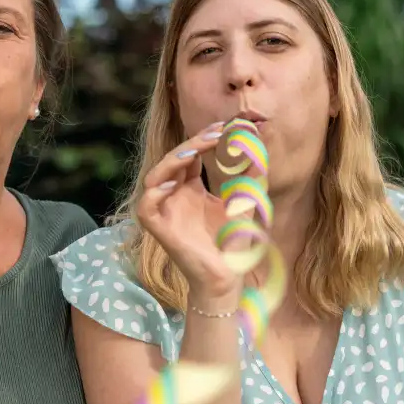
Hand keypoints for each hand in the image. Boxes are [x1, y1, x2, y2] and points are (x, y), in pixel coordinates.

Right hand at [137, 121, 240, 305]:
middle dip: (191, 144)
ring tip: (192, 153)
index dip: (202, 138)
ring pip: (154, 178)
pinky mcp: (158, 229)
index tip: (224, 126)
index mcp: (191, 188)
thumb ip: (249, 174)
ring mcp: (165, 212)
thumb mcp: (244, 202)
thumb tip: (257, 143)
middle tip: (214, 135)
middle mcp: (174, 196)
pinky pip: (146, 207)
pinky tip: (174, 184)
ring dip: (170, 163)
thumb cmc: (232, 242)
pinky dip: (155, 193)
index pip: (189, 155)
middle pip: (172, 161)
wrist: (227, 276)